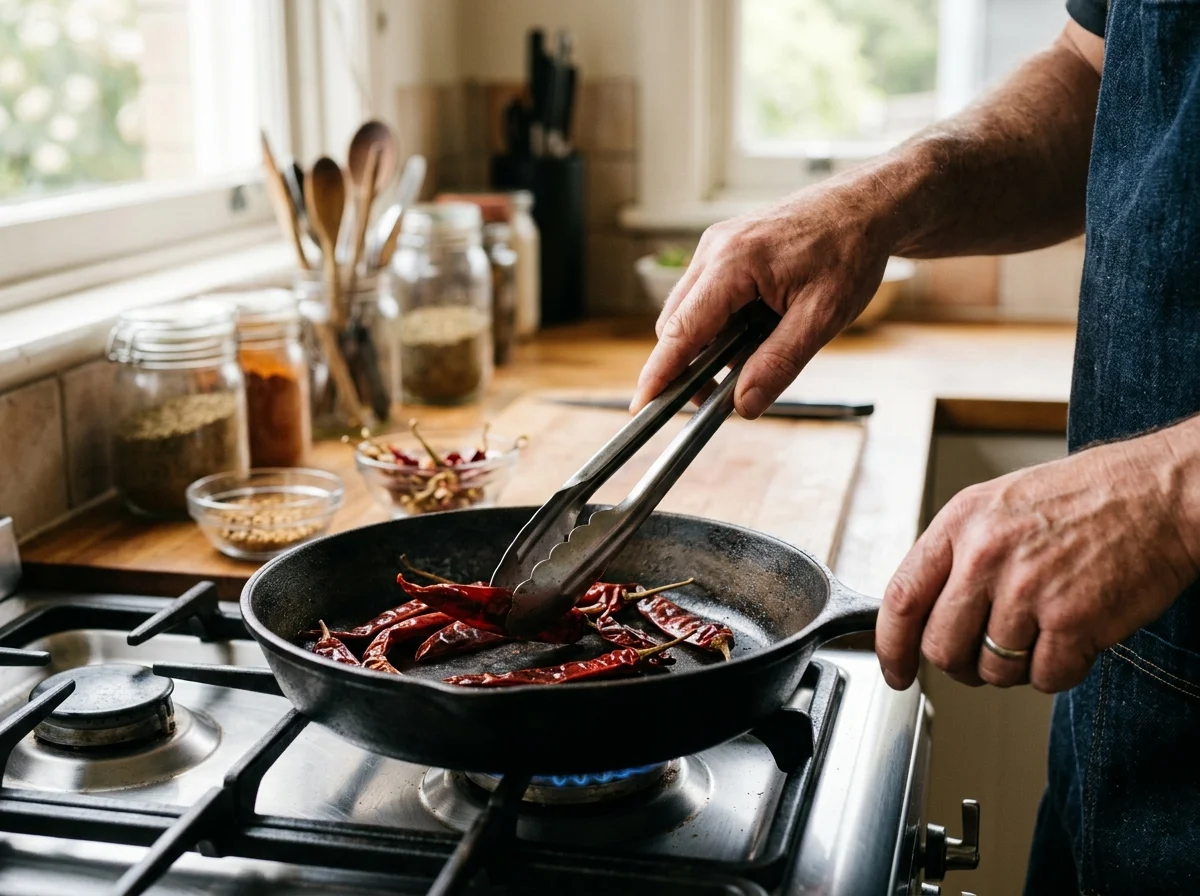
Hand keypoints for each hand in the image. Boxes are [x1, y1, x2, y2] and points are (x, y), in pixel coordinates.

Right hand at [630, 176, 898, 418]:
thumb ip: (779, 362)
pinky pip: (705, 296)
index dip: (659, 373)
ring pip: (688, 311)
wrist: (867, 205)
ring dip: (706, 344)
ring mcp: (716, 246)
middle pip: (676, 324)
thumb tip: (744, 405)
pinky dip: (718, 324)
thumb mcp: (823, 316)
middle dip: (687, 365)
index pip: (682, 330)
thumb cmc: (850, 251)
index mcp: (733, 262)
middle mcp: (714, 250)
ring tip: (751, 358)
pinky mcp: (725, 249)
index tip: (641, 406)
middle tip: (718, 397)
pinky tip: (754, 330)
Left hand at [876, 428, 1199, 692]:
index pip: (902, 598)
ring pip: (993, 670)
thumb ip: (957, 553)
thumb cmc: (1084, 497)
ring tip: (1042, 631)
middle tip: (983, 656)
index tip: (895, 671)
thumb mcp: (997, 505)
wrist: (1160, 493)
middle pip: (941, 647)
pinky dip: (1058, 670)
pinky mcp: (1072, 620)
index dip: (891, 646)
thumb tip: (926, 608)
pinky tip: (1073, 636)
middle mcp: (986, 555)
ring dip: (1015, 667)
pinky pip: (1044, 678)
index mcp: (960, 523)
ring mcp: (1027, 590)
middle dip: (959, 664)